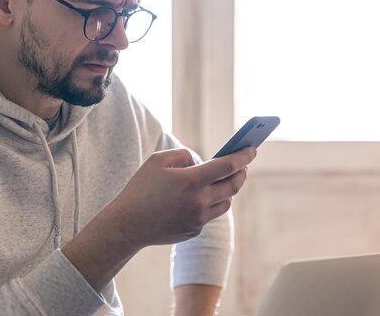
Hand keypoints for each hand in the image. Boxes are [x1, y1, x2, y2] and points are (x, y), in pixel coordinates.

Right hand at [61, 146, 255, 291]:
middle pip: (233, 185)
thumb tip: (202, 162)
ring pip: (226, 202)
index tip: (252, 149)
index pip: (228, 166)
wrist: (127, 225)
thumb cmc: (141, 188)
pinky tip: (202, 197)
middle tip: (243, 165)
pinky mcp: (194, 231)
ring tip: (226, 180)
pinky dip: (210, 203)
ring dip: (228, 190)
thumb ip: (184, 156)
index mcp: (192, 181)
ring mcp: (198, 219)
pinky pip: (210, 215)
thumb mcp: (158, 161)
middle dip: (242, 173)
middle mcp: (199, 201)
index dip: (243, 156)